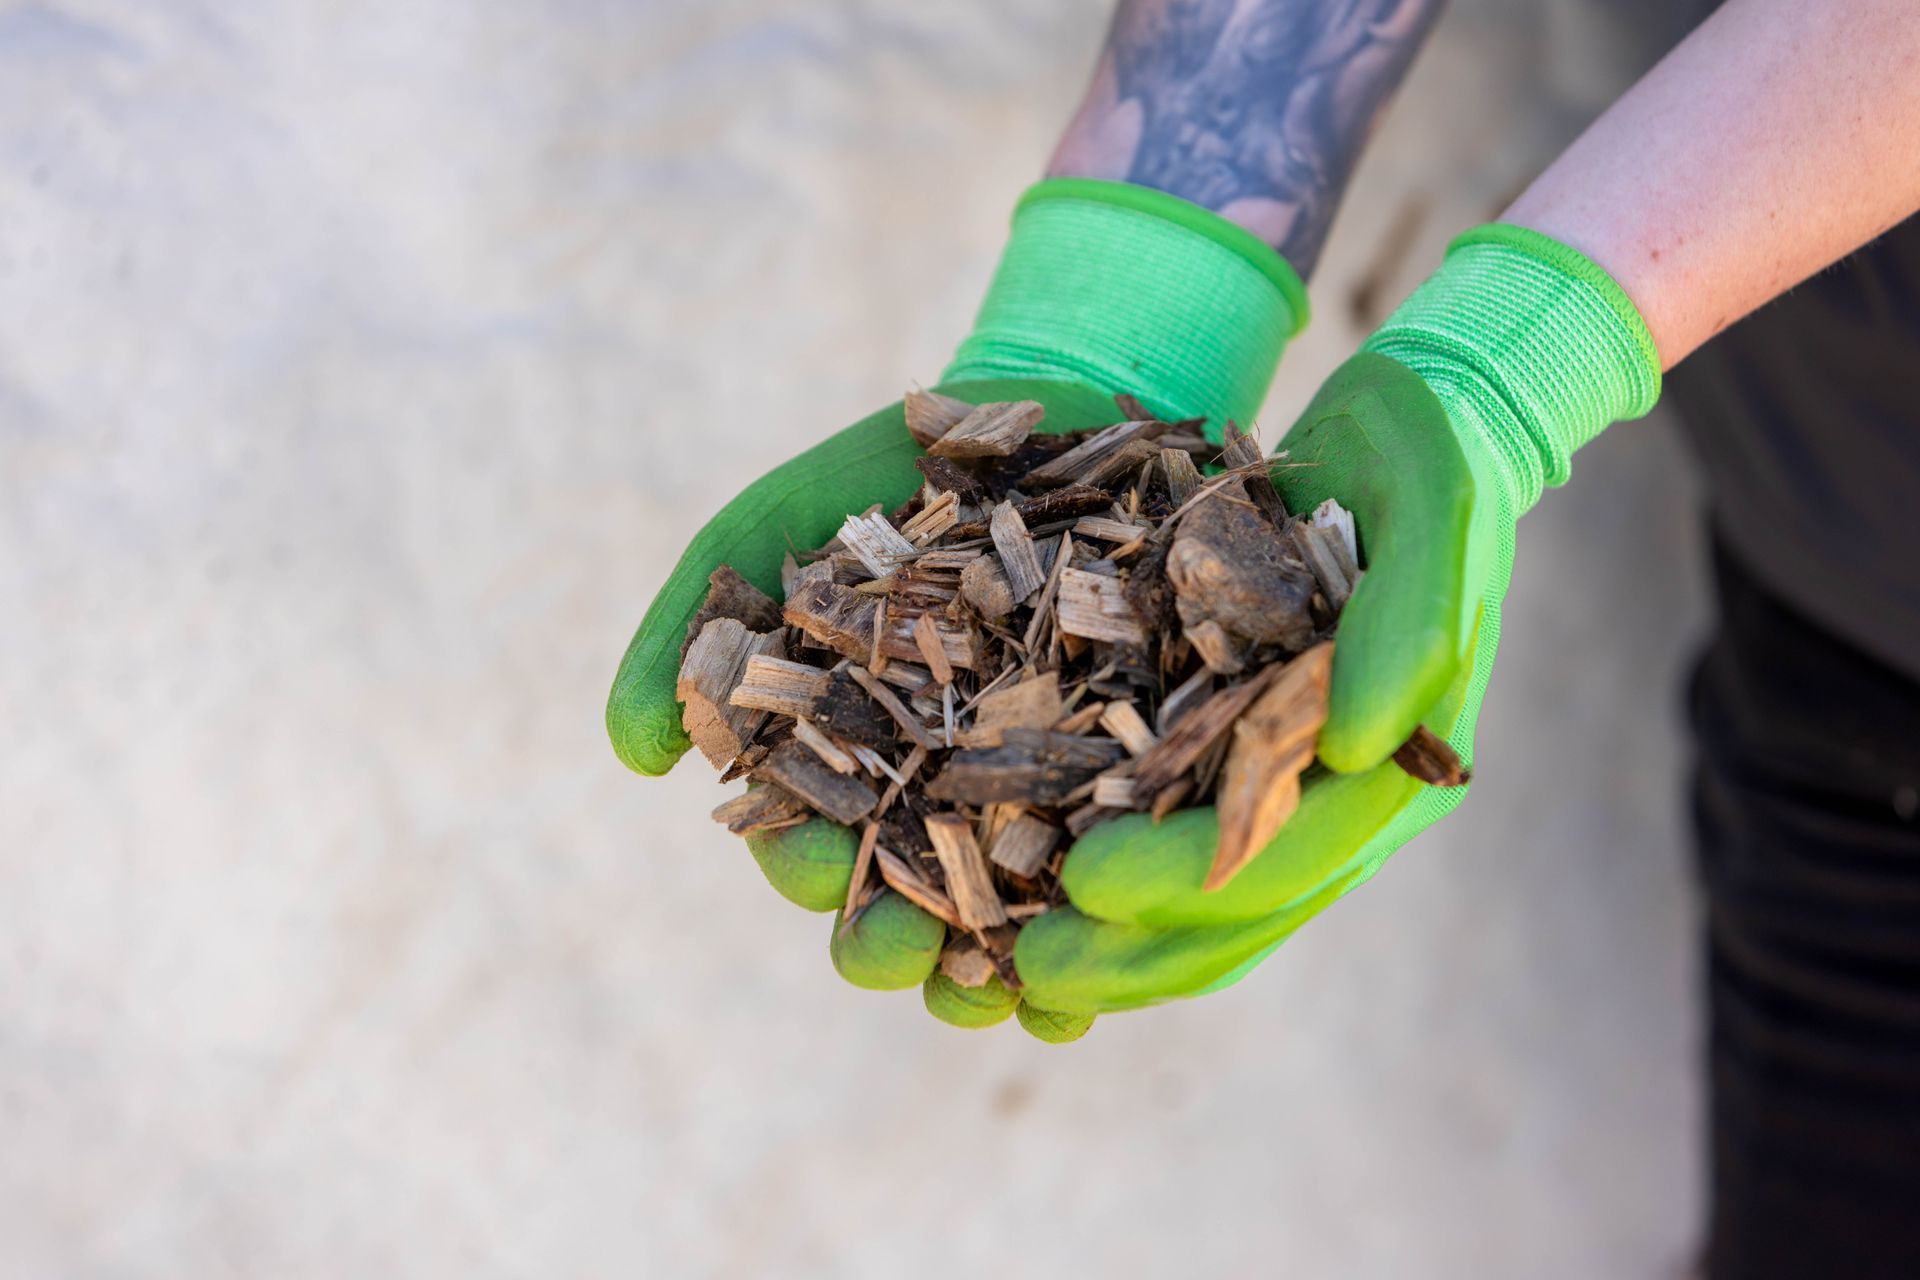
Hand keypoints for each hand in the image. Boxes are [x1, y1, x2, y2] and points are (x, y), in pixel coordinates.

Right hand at [608, 180, 1307, 1039]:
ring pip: (1008, 920)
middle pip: (902, 907)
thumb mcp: (768, 531)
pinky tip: (1107, 975)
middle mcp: (933, 801)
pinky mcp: (1127, 778)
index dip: (808, 872)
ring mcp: (1032, 798)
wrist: (1043, 407)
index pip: (810, 847)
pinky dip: (1108, 932)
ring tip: (1016, 996)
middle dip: (894, 945)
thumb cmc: (886, 482)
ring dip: (1000, 973)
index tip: (819, 870)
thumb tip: (632, 754)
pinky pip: (1117, 874)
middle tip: (906, 950)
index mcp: (841, 764)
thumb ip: (691, 634)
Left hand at [1013, 225, 1662, 1014]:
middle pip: (1232, 912)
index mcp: (1395, 768)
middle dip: (1130, 951)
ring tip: (999, 966)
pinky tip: (1010, 895)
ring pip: (1192, 902)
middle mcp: (1334, 798)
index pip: (1290, 855)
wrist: (1402, 433)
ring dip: (1105, 944)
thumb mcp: (1430, 515)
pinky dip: (1092, 872)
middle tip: (1023, 973)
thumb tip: (1357, 749)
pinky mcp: (1226, 751)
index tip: (1090, 885)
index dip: (1189, 880)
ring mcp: (1279, 783)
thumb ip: (1407, 629)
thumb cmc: (1425, 468)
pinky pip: (1160, 836)